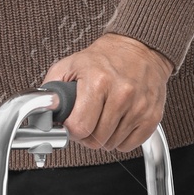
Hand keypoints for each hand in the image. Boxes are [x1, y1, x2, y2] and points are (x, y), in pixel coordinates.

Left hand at [45, 33, 172, 153]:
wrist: (140, 49)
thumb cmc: (104, 59)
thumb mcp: (70, 65)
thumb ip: (52, 91)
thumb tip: (41, 112)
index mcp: (98, 81)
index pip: (80, 127)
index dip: (72, 129)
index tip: (73, 122)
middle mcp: (122, 94)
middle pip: (96, 140)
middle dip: (87, 135)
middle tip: (88, 119)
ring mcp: (139, 107)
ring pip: (112, 145)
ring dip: (104, 136)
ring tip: (104, 116)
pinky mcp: (152, 116)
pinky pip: (129, 145)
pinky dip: (121, 139)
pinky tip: (119, 122)